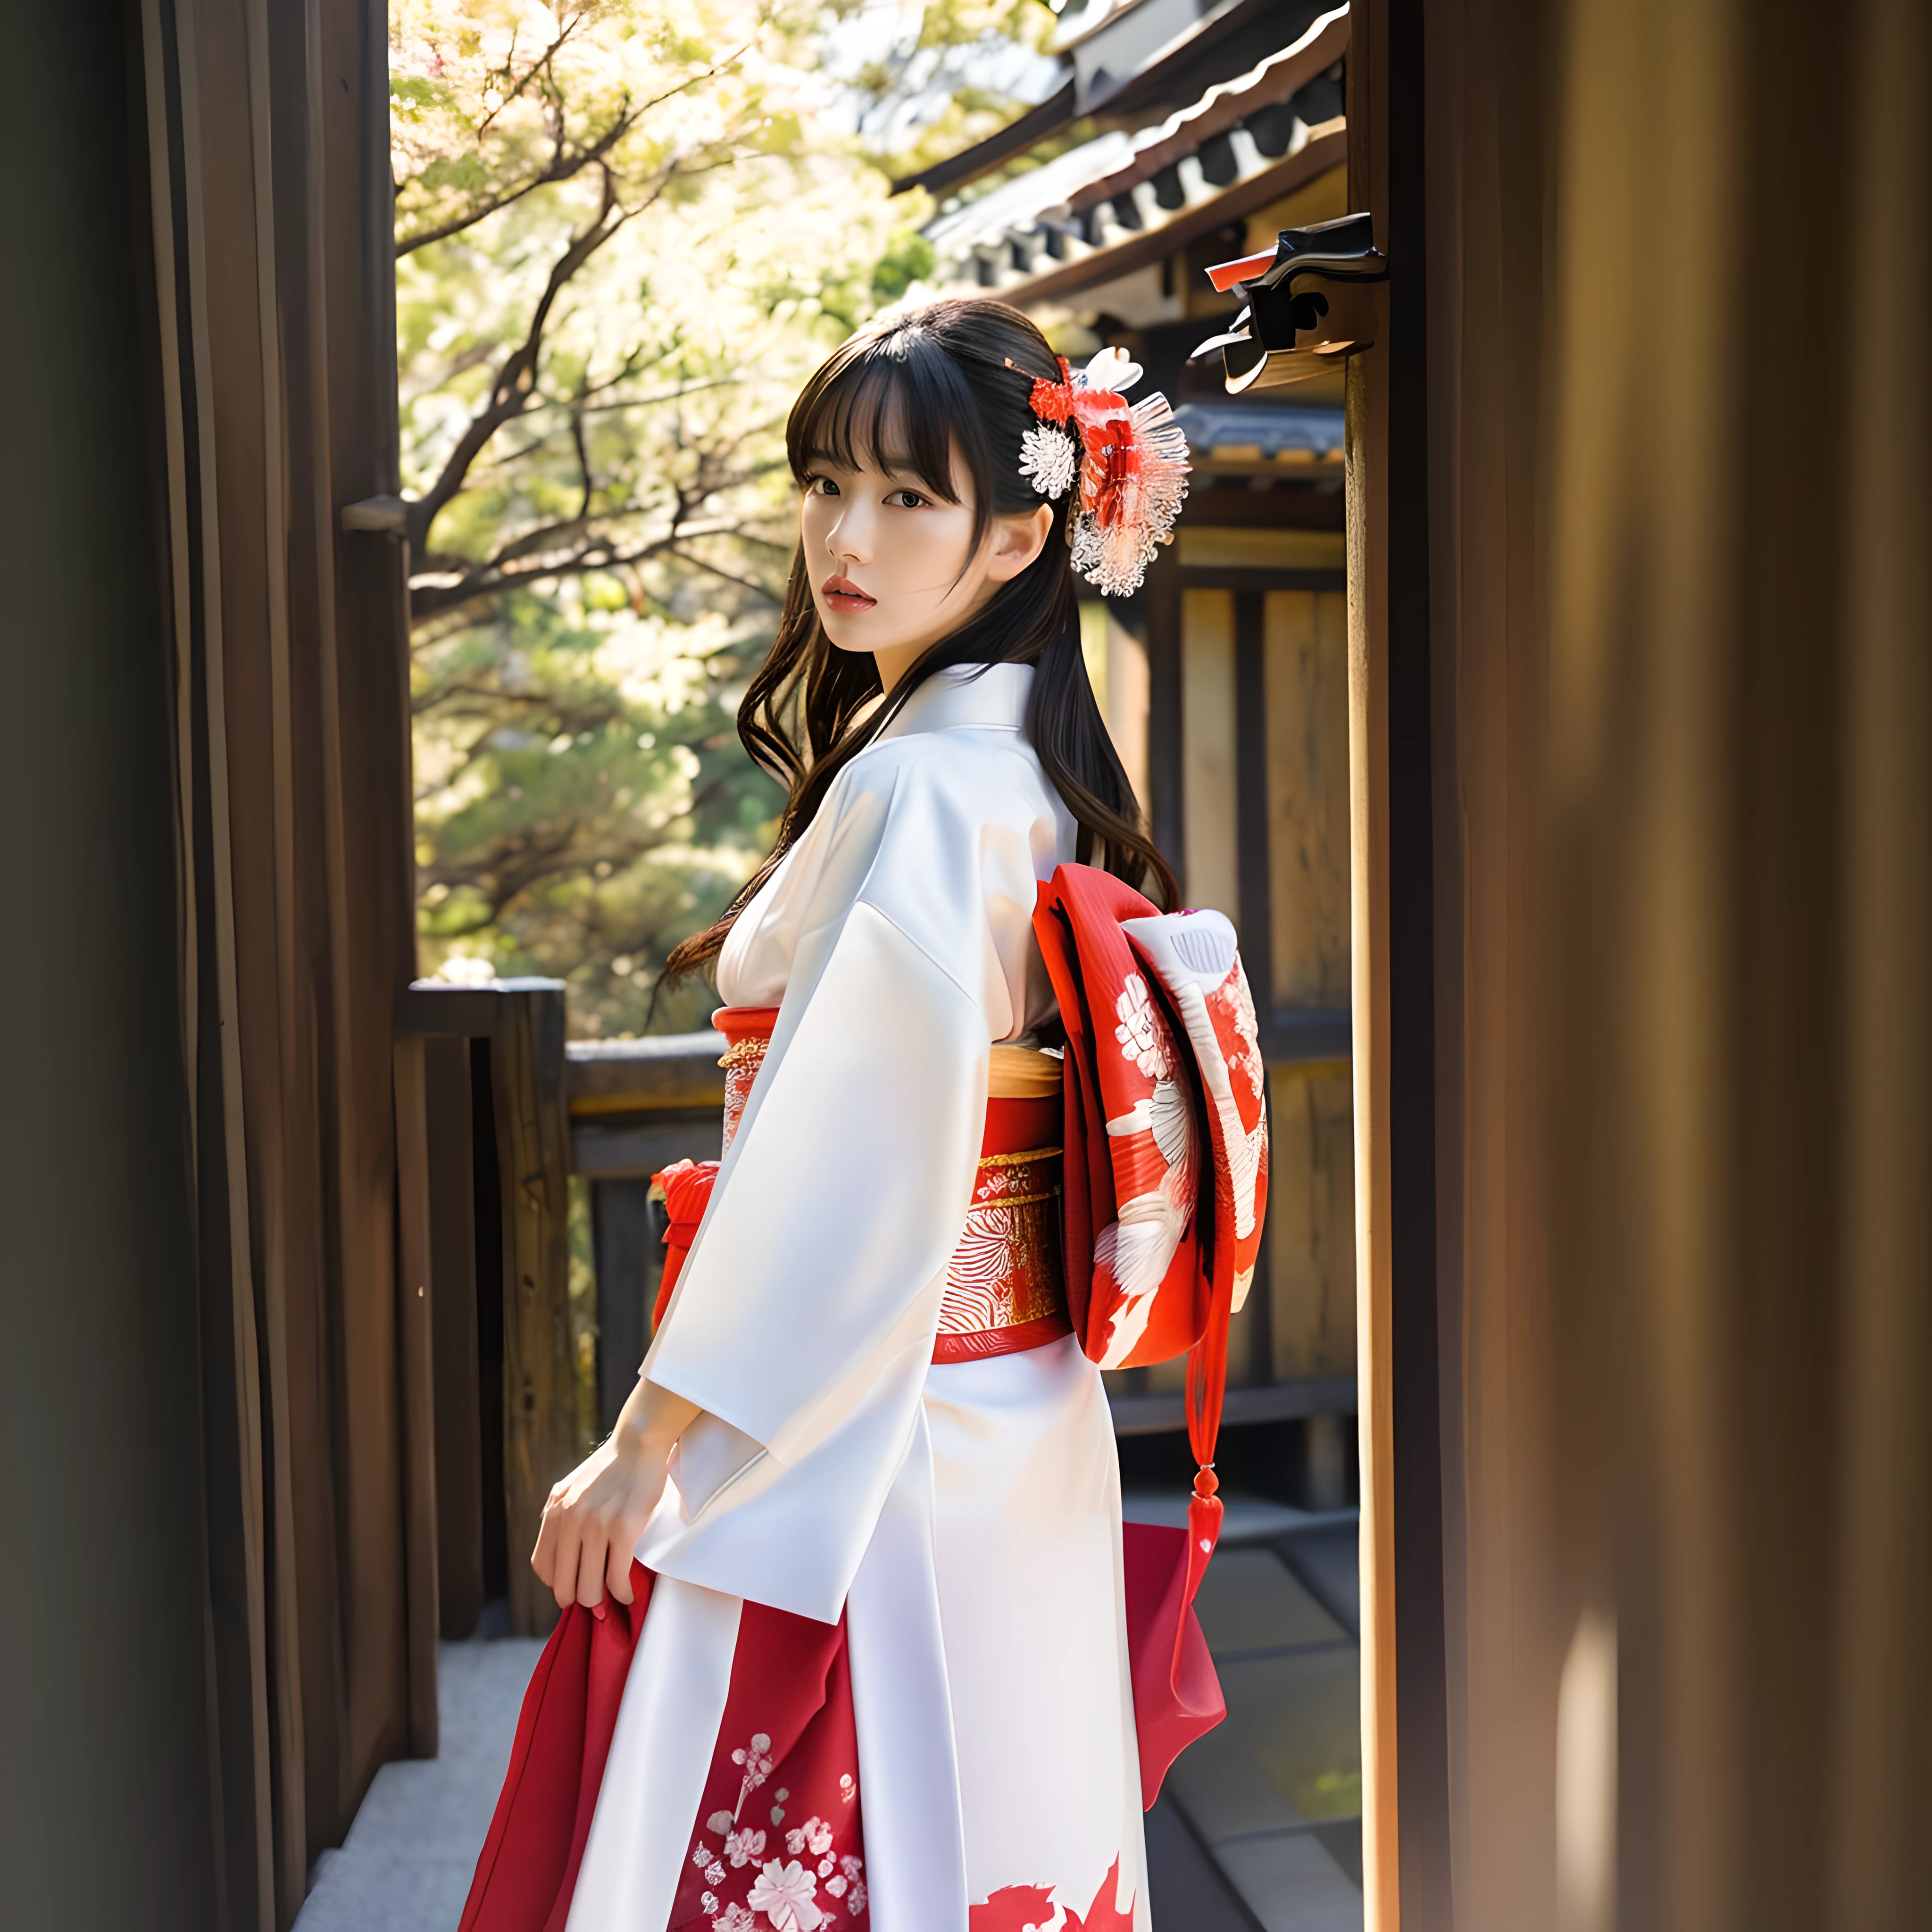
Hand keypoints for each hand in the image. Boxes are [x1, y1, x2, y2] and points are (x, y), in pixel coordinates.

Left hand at [530, 1379, 699, 1610]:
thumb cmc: (608, 1469)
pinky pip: (617, 1579)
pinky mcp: (625, 1528)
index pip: (543, 1568)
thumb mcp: (570, 1489)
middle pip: (564, 1586)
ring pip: (590, 1589)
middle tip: (595, 1598)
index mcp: (555, 1512)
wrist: (638, 1444)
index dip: (558, 1584)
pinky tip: (628, 1593)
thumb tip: (558, 1559)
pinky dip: (622, 1594)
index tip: (574, 1585)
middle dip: (580, 1599)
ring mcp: (597, 1525)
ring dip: (602, 1601)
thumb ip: (560, 1519)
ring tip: (612, 1596)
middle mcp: (571, 1520)